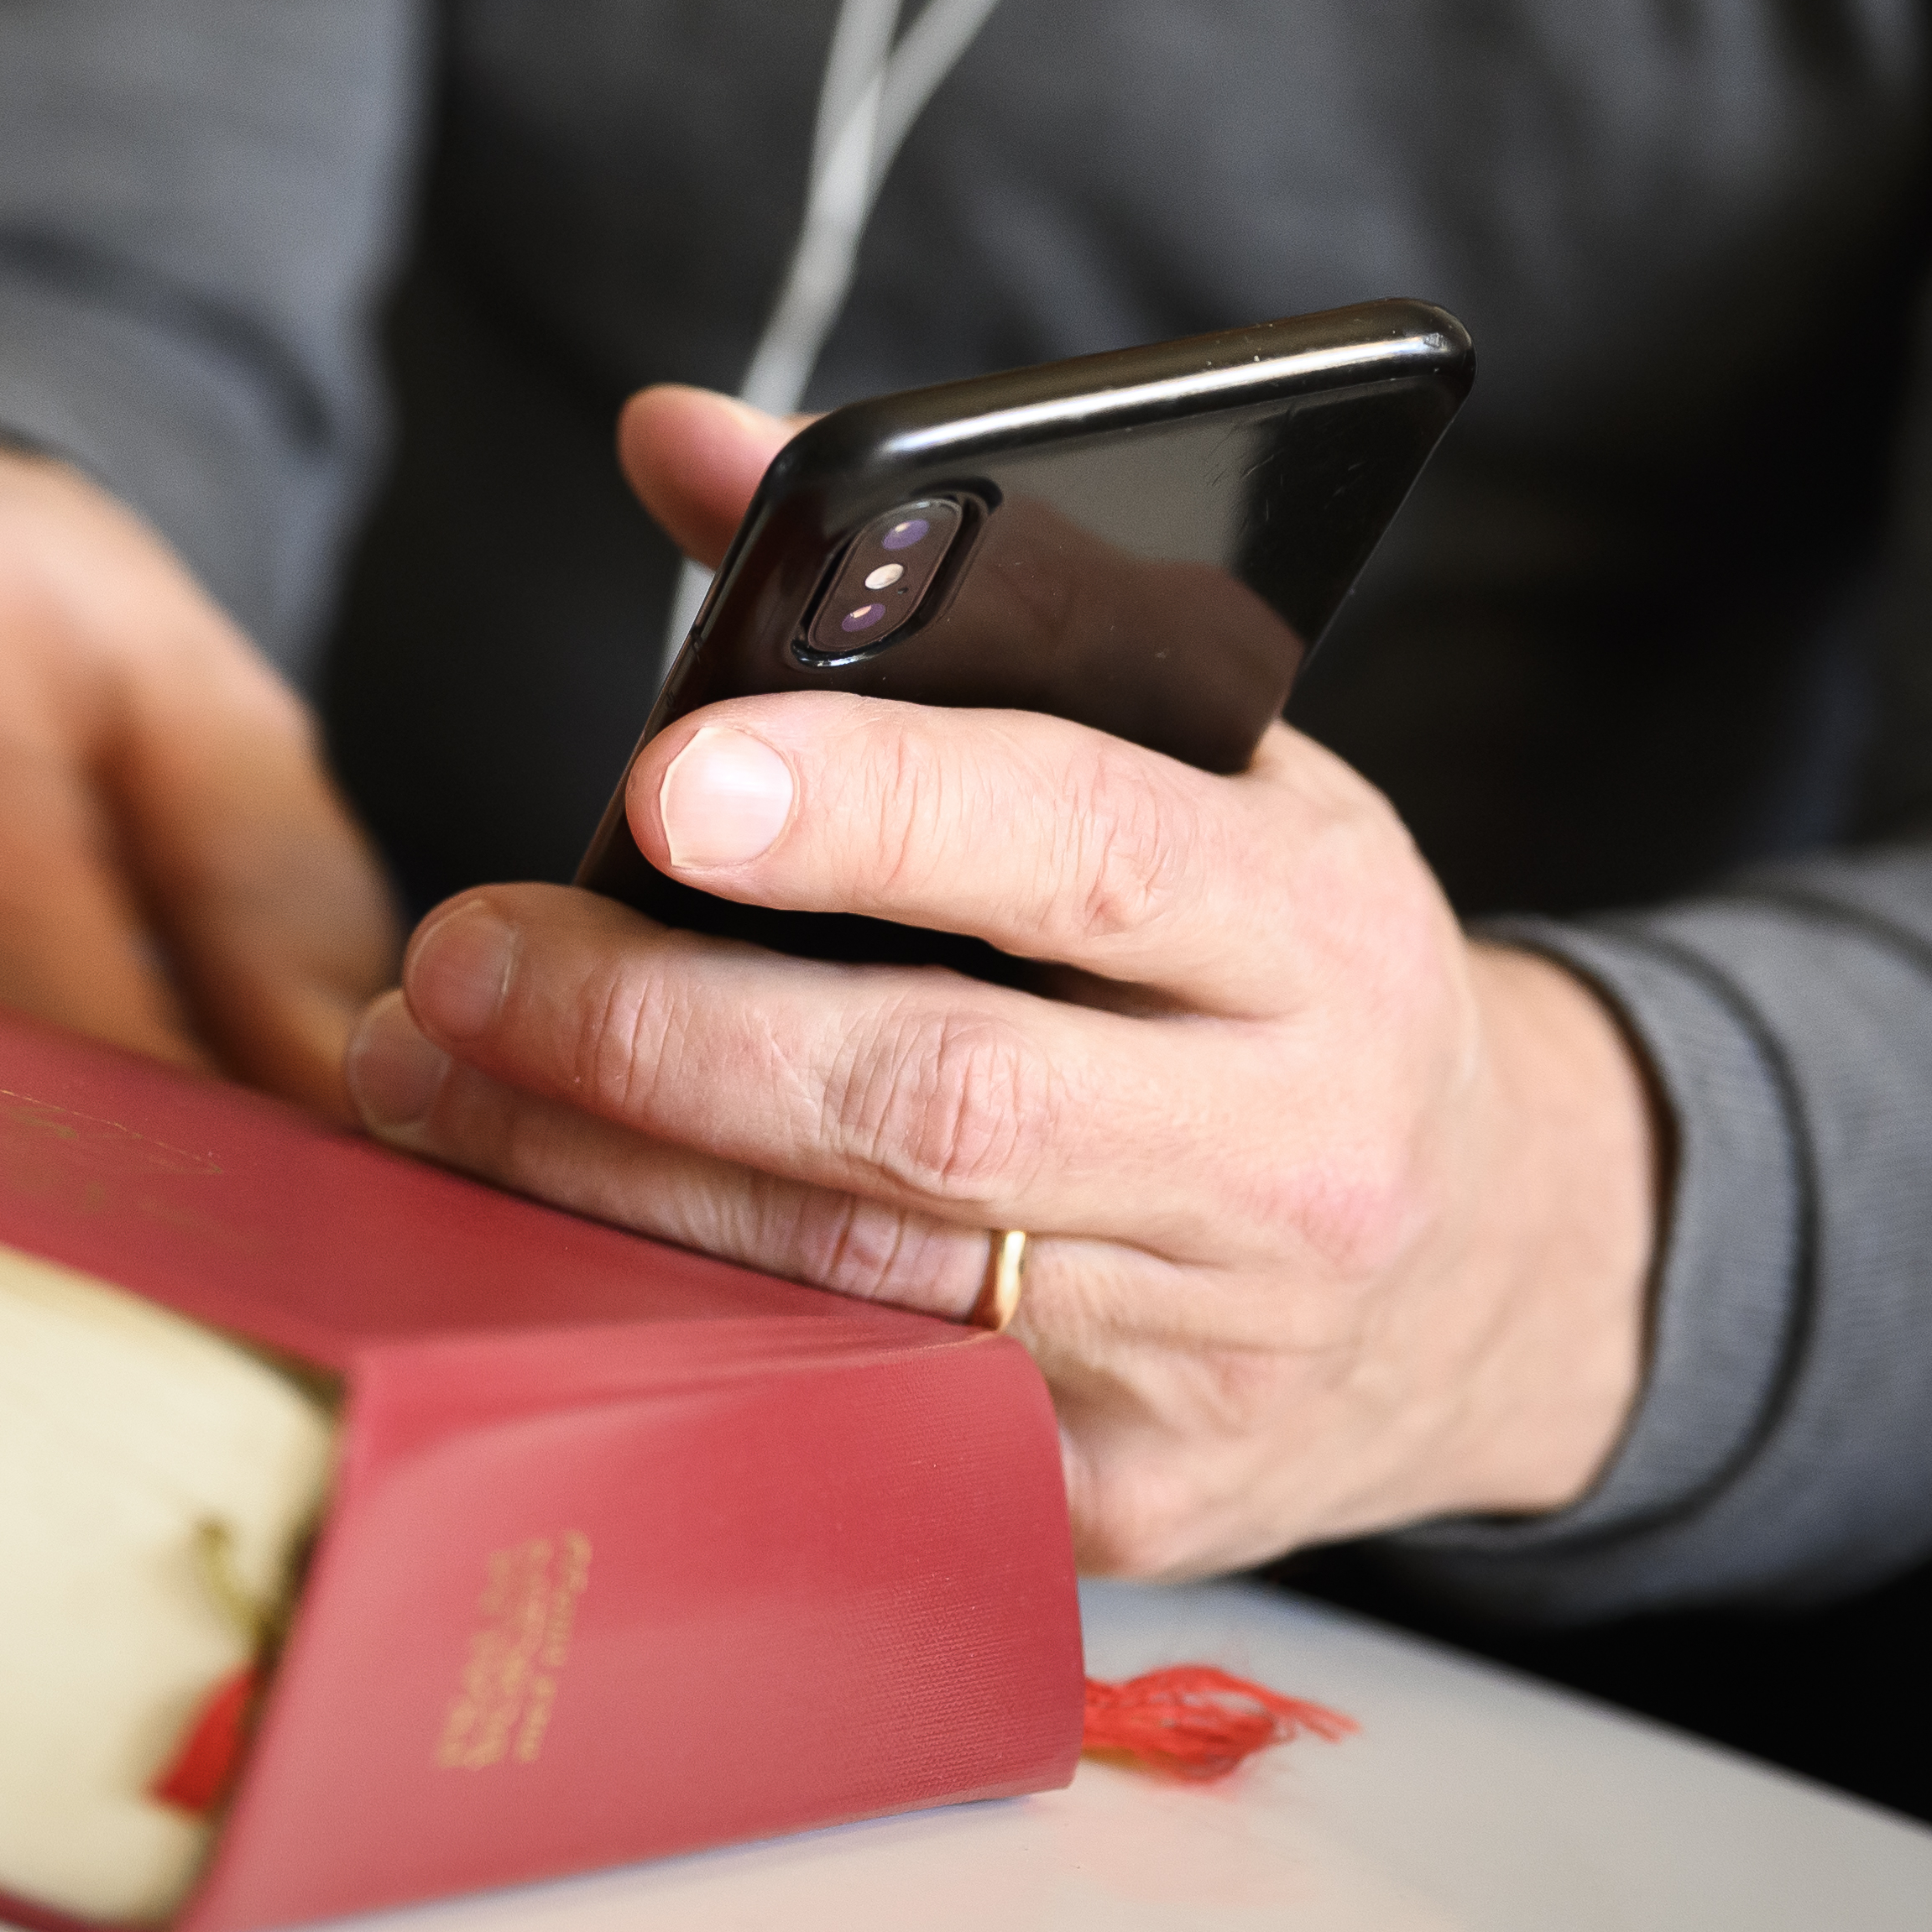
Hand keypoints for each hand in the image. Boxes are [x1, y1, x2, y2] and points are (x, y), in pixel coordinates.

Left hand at [341, 387, 1661, 1576]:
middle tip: (455, 957)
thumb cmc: (1270, 956)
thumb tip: (670, 435)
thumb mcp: (1187, 746)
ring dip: (607, 1178)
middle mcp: (1289, 1150)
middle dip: (655, 1031)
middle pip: (934, 1096)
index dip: (870, 812)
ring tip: (428, 1075)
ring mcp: (1211, 1348)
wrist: (1502, 1261)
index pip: (1081, 847)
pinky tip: (533, 1241)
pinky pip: (862, 1409)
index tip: (665, 779)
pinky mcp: (1130, 1496)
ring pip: (862, 1275)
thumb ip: (934, 597)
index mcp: (1316, 926)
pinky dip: (679, 1317)